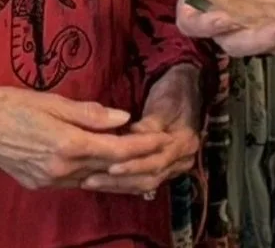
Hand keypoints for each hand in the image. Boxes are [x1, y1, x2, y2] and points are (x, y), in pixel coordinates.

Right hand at [0, 86, 167, 189]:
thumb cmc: (9, 104)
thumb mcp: (53, 101)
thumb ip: (90, 113)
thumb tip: (123, 117)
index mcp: (66, 145)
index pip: (117, 149)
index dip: (143, 145)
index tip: (162, 138)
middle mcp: (60, 169)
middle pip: (108, 169)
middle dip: (136, 160)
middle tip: (159, 150)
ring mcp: (48, 180)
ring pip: (93, 179)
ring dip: (117, 170)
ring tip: (141, 160)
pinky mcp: (38, 183)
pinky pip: (75, 181)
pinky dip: (95, 174)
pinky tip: (106, 166)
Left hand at [82, 63, 203, 196]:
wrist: (185, 89)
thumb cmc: (172, 92)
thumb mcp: (163, 104)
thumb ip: (149, 124)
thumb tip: (134, 134)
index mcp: (185, 144)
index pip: (158, 162)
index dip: (134, 166)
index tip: (109, 167)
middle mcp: (182, 160)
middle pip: (150, 178)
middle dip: (120, 181)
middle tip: (90, 180)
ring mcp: (172, 167)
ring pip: (143, 184)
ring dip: (116, 185)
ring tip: (89, 183)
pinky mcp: (161, 169)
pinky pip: (140, 182)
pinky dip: (120, 183)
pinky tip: (100, 182)